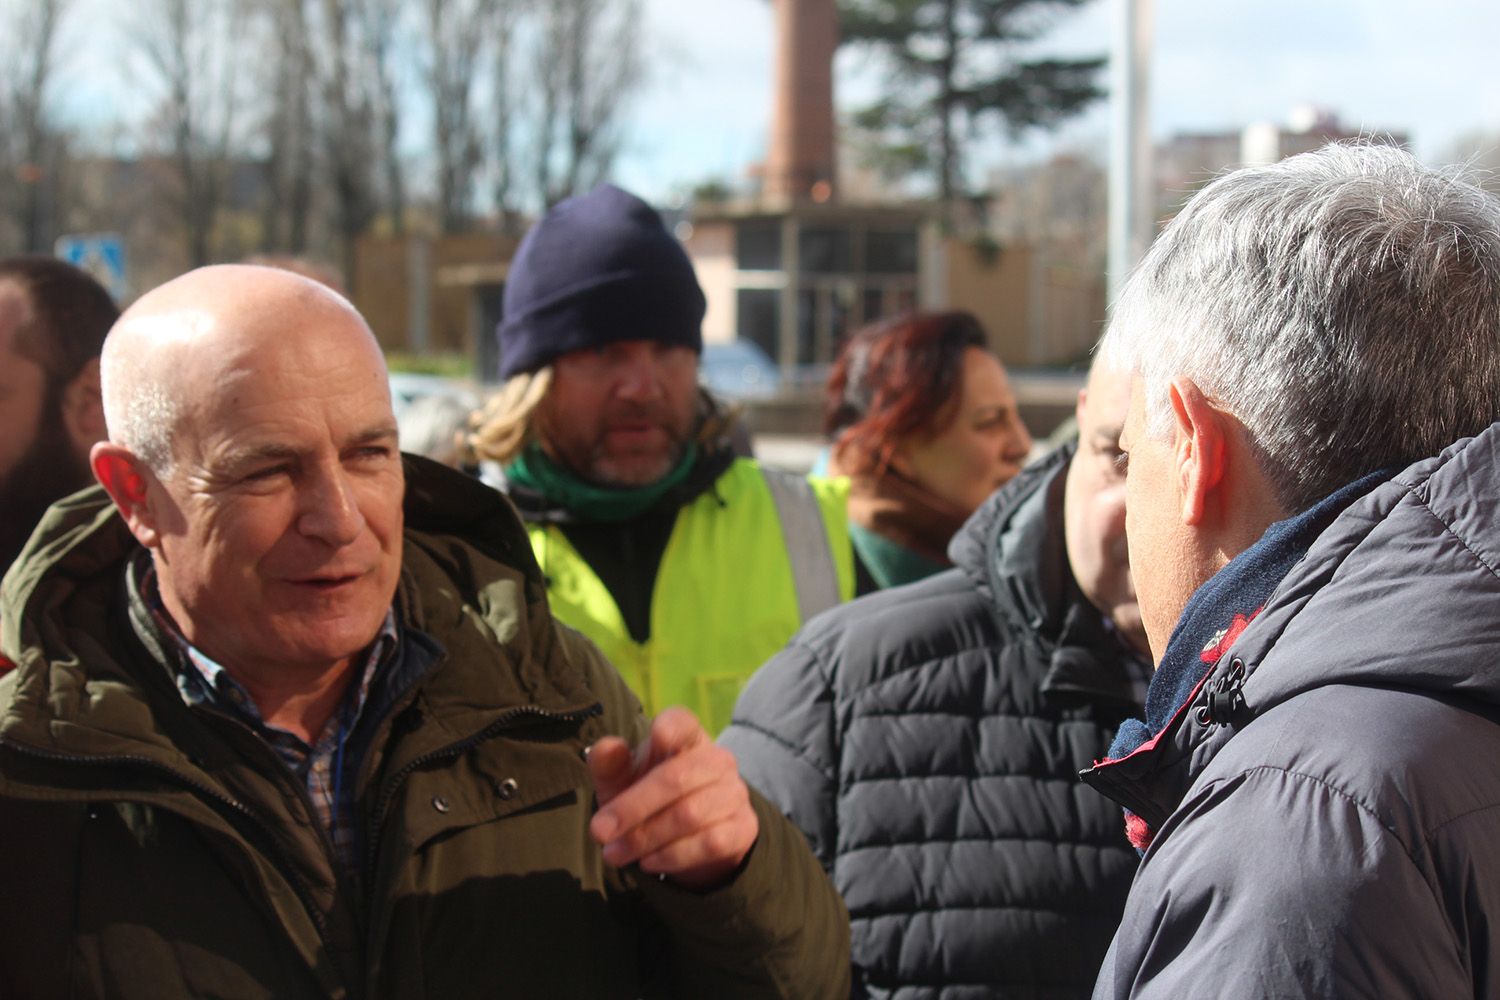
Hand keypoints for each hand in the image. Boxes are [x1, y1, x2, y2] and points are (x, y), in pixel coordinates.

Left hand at [587, 706, 758, 890]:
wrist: (688, 842)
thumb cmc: (648, 800)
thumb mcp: (623, 782)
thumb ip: (610, 765)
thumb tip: (605, 748)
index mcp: (686, 738)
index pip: (683, 723)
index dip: (672, 728)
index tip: (657, 738)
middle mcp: (716, 760)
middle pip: (676, 778)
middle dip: (632, 807)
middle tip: (599, 832)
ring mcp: (734, 793)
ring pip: (689, 815)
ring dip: (646, 838)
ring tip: (615, 853)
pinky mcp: (744, 828)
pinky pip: (709, 843)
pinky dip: (673, 856)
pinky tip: (649, 862)